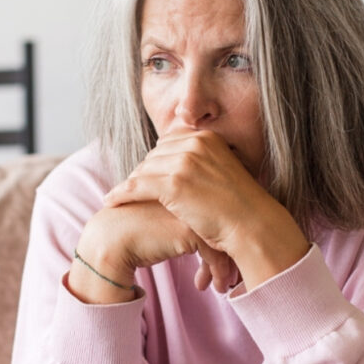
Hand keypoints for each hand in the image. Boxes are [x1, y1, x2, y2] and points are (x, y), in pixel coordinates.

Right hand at [70, 202, 237, 303]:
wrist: (111, 238)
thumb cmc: (134, 230)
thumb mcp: (163, 218)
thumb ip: (184, 219)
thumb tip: (209, 240)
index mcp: (188, 187)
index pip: (217, 212)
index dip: (223, 238)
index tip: (225, 260)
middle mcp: (193, 195)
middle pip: (224, 225)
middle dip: (229, 253)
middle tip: (231, 275)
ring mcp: (192, 210)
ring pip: (223, 238)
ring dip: (224, 266)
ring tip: (223, 284)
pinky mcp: (189, 229)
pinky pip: (214, 253)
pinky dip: (216, 272)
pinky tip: (208, 286)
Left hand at [103, 128, 262, 252]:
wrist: (252, 225)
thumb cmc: (240, 207)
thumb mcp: (223, 173)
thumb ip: (202, 164)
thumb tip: (179, 170)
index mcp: (207, 138)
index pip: (168, 142)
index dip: (156, 160)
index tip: (148, 175)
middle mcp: (195, 143)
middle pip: (153, 155)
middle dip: (143, 173)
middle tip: (131, 189)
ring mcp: (184, 162)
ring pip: (143, 170)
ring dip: (130, 184)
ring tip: (119, 196)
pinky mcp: (173, 184)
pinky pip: (137, 186)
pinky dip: (122, 194)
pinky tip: (111, 201)